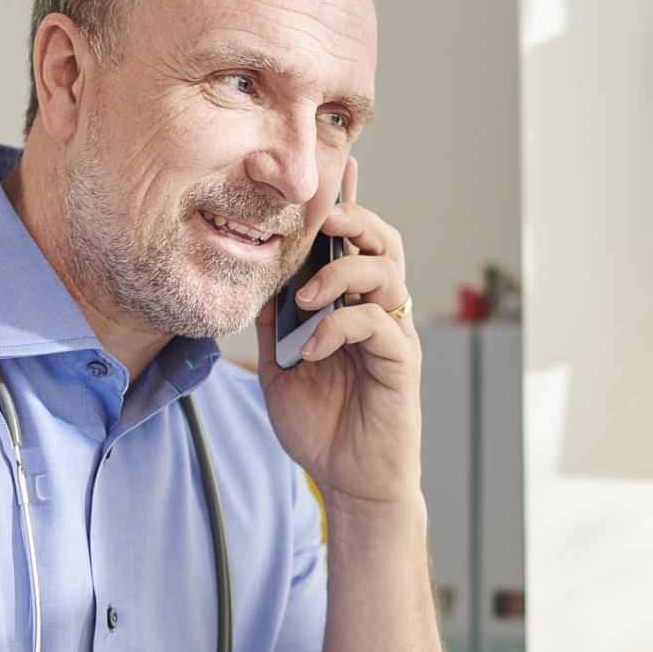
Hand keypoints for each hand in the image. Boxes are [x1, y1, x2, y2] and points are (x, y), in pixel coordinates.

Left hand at [255, 157, 419, 509]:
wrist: (350, 482)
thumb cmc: (321, 425)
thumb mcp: (278, 365)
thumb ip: (271, 322)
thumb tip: (251, 276)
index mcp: (350, 304)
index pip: (349, 243)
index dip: (341, 205)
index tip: (329, 169)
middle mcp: (378, 311)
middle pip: (382, 241)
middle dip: (353, 219)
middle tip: (320, 219)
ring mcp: (393, 335)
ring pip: (386, 272)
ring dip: (340, 274)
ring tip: (304, 298)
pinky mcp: (401, 363)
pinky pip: (377, 324)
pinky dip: (339, 328)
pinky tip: (310, 351)